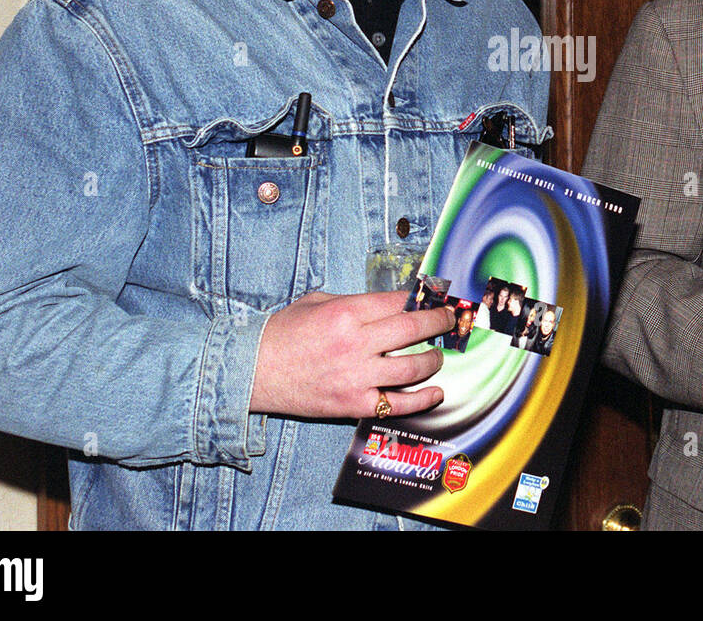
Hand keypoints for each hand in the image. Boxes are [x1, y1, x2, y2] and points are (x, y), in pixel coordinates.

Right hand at [250, 290, 454, 418]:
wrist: (252, 372)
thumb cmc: (283, 333)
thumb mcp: (316, 303)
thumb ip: (353, 301)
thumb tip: (390, 303)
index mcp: (346, 312)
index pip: (398, 301)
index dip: (422, 298)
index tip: (435, 298)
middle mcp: (355, 343)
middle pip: (413, 329)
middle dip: (439, 322)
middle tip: (449, 320)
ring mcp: (356, 377)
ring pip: (413, 368)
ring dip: (434, 360)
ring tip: (438, 356)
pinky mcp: (353, 404)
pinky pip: (398, 404)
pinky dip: (423, 399)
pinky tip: (437, 391)